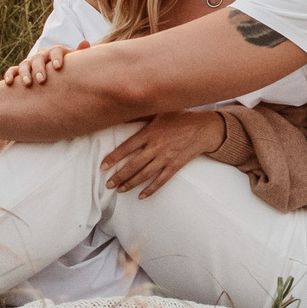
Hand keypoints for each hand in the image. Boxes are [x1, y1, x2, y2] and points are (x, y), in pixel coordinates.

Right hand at [3, 42, 86, 88]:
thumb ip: (79, 54)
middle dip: (39, 68)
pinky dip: (10, 75)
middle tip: (41, 80)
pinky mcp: (19, 71)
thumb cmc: (68, 70)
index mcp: (56, 53)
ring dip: (25, 73)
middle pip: (39, 58)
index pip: (56, 50)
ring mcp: (30, 63)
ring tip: (28, 84)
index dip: (56, 57)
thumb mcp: (75, 64)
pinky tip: (9, 83)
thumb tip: (85, 43)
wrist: (55, 74)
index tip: (58, 67)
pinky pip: (13, 71)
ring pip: (25, 64)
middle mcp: (42, 56)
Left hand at [103, 110, 224, 198]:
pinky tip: (141, 196)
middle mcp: (155, 147)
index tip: (102, 167)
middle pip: (133, 165)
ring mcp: (165, 158)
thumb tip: (123, 113)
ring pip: (144, 175)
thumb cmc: (181, 117)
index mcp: (149, 133)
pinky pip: (161, 181)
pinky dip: (151, 189)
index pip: (126, 148)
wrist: (204, 128)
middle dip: (118, 176)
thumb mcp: (160, 111)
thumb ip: (141, 115)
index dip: (113, 158)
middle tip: (108, 184)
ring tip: (120, 190)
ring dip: (130, 184)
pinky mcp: (175, 166)